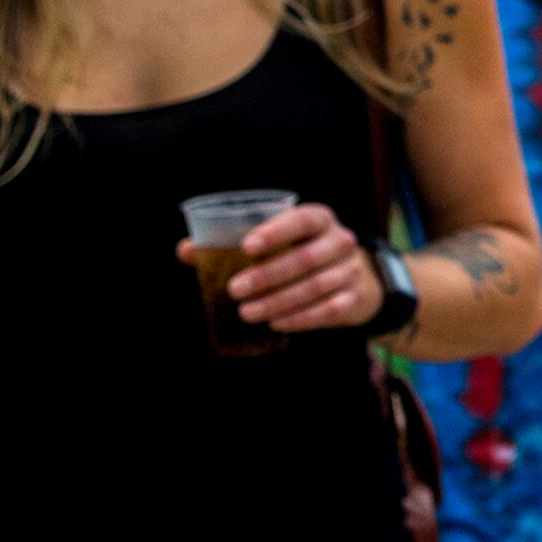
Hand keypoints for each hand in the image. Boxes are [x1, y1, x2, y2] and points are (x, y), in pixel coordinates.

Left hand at [202, 202, 387, 332]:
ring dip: (278, 302)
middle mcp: (340, 241)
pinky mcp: (354, 299)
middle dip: (267, 276)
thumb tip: (186, 250)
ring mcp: (351, 270)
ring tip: (247, 312)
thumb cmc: (301, 253)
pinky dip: (299, 318)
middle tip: (235, 290)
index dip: (275, 232)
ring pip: (314, 287)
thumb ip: (231, 244)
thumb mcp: (277, 242)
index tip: (247, 247)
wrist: (355, 278)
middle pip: (305, 259)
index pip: (301, 220)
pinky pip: (327, 310)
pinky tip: (275, 322)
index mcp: (319, 219)